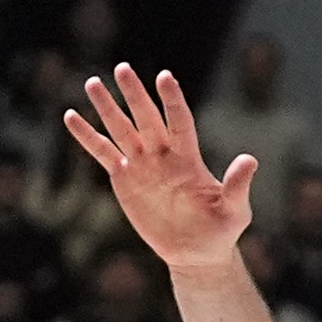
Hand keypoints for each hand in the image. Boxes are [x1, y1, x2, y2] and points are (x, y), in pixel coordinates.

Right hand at [64, 63, 256, 278]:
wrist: (195, 252)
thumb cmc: (220, 231)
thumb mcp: (235, 211)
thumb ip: (238, 186)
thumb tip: (250, 160)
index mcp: (189, 158)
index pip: (180, 122)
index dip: (172, 101)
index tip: (164, 78)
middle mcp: (163, 154)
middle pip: (146, 118)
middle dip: (135, 95)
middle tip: (122, 68)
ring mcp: (142, 164)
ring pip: (121, 129)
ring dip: (107, 107)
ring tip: (92, 83)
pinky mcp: (123, 179)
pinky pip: (103, 153)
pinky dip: (87, 136)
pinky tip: (71, 117)